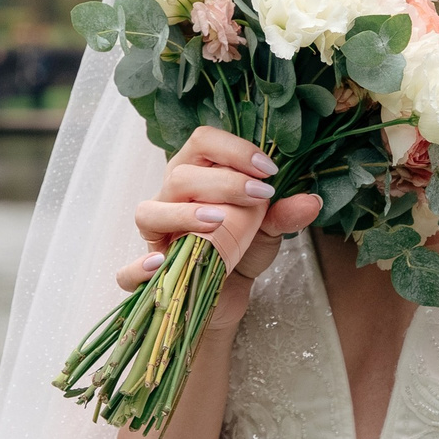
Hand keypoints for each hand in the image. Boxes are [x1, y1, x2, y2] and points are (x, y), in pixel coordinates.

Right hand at [117, 125, 323, 293]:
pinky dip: (140, 266)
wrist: (226, 297)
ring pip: (149, 212)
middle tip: (259, 195)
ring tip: (217, 221)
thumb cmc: (239, 250)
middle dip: (223, 181)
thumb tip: (312, 201)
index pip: (202, 142)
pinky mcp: (149, 275)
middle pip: (180, 174)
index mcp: (196, 176)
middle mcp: (170, 199)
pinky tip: (163, 262)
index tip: (269, 170)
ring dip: (182, 214)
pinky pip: (127, 271)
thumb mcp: (268, 230)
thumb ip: (285, 214)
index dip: (234, 149)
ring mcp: (155, 236)